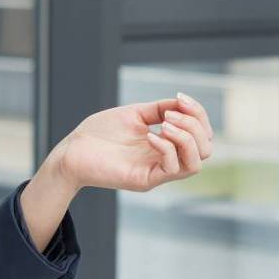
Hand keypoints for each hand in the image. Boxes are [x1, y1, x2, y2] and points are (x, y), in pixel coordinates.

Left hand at [53, 92, 213, 192]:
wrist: (73, 150)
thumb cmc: (100, 133)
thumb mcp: (135, 114)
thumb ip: (160, 109)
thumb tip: (183, 103)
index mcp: (166, 144)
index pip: (202, 135)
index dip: (199, 114)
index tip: (181, 98)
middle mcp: (166, 160)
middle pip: (206, 150)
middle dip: (195, 125)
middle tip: (169, 115)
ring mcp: (156, 172)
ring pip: (196, 163)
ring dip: (186, 138)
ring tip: (165, 124)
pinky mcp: (144, 180)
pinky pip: (171, 169)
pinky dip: (166, 148)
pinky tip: (149, 136)